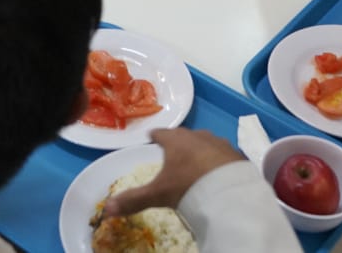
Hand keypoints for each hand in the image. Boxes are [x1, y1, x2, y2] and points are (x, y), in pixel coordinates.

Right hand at [101, 129, 243, 216]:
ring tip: (195, 161)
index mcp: (175, 140)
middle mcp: (197, 136)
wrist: (230, 191)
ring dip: (199, 149)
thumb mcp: (159, 194)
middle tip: (173, 150)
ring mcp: (218, 142)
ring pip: (204, 142)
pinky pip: (222, 153)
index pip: (161, 133)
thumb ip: (134, 199)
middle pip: (183, 135)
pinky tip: (216, 170)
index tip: (152, 137)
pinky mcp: (235, 153)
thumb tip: (107, 208)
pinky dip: (217, 159)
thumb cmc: (189, 186)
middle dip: (177, 142)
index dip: (155, 136)